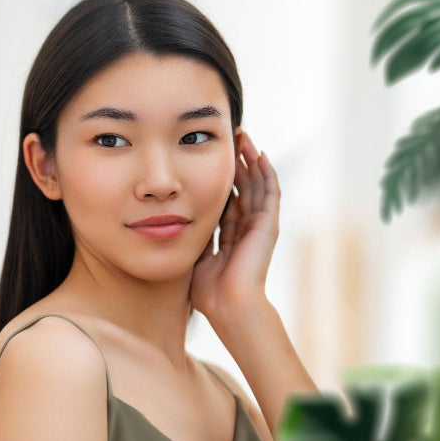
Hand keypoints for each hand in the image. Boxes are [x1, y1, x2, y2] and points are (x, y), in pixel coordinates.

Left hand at [190, 130, 279, 322]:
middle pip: (244, 185)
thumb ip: (189, 234)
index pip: (228, 197)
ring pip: (258, 183)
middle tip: (229, 136)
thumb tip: (168, 219)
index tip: (209, 155)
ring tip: (243, 137)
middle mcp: (248, 226)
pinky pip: (270, 191)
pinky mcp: (269, 224)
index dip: (220, 176)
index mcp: (231, 234)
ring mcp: (261, 225)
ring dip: (251, 159)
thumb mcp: (193, 252)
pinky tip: (259, 154)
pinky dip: (266, 172)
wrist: (229, 304)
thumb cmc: (208, 289)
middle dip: (237, 161)